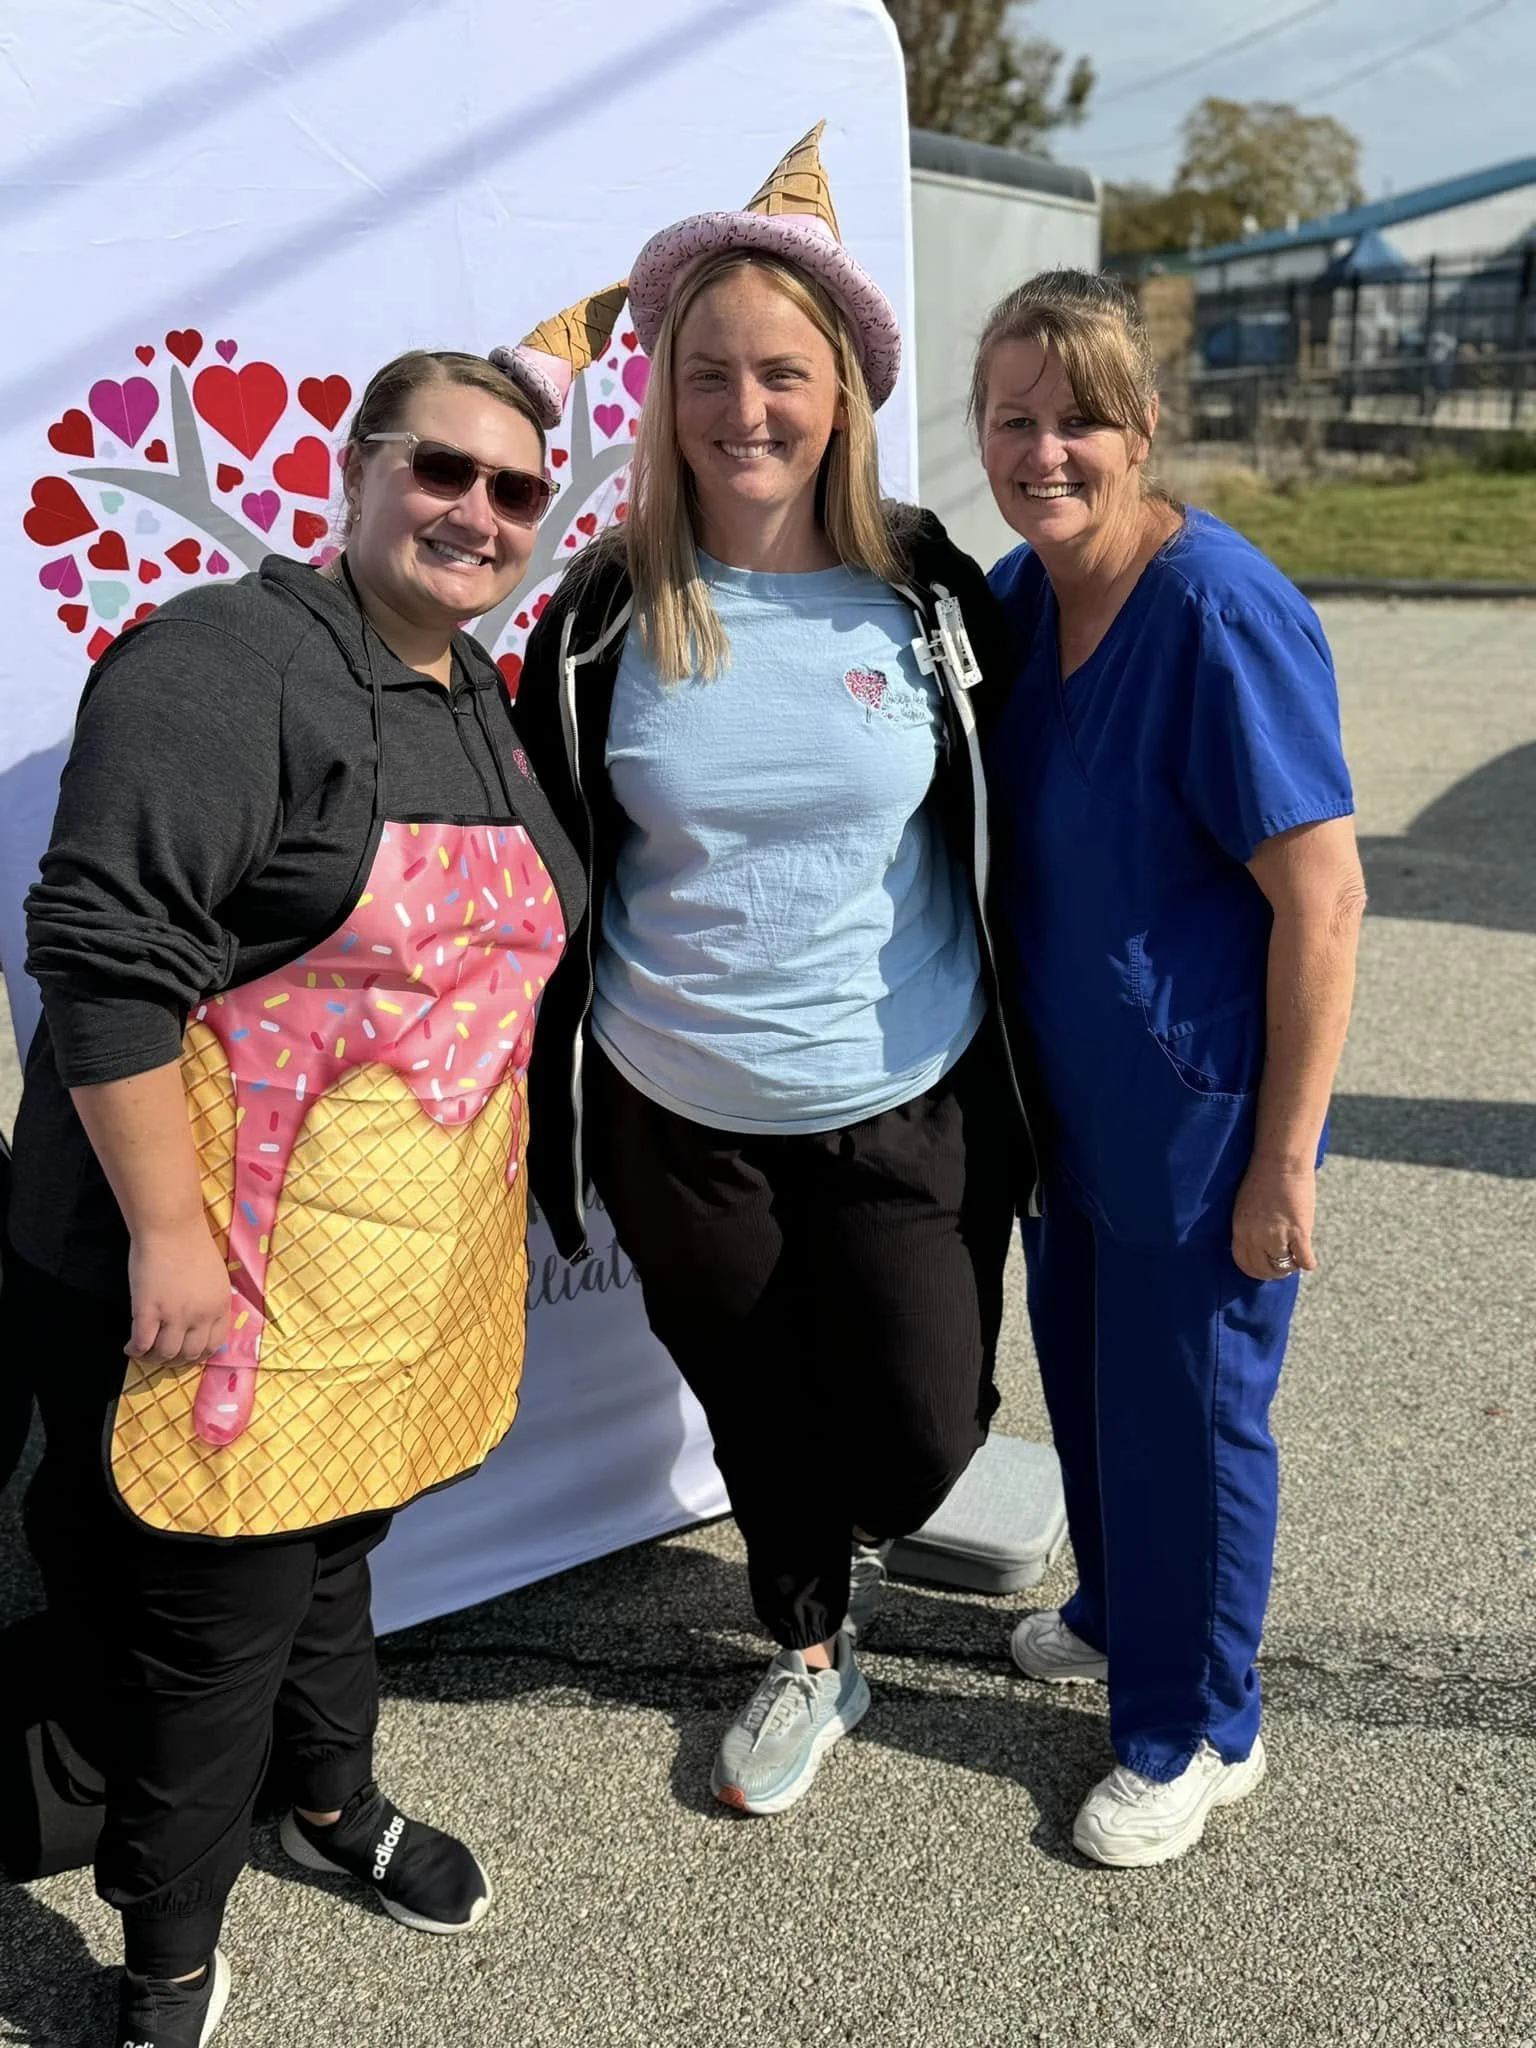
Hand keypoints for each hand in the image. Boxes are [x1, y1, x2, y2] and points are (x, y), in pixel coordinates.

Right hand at [126, 1221, 230, 1364]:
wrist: (170, 1227)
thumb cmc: (191, 1244)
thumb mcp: (215, 1277)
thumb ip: (210, 1300)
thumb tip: (201, 1320)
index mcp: (220, 1305)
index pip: (214, 1345)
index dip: (199, 1355)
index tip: (187, 1354)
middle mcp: (201, 1315)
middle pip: (190, 1354)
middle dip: (175, 1360)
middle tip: (162, 1355)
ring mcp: (174, 1315)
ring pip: (165, 1353)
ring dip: (154, 1358)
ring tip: (145, 1352)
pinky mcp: (147, 1311)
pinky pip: (141, 1343)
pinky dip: (134, 1351)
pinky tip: (129, 1348)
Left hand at [1231, 1158, 1317, 1282]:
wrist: (1281, 1161)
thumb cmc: (1263, 1177)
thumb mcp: (1245, 1205)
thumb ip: (1249, 1225)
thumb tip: (1258, 1242)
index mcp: (1240, 1229)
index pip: (1243, 1262)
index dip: (1255, 1270)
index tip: (1264, 1268)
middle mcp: (1256, 1237)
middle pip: (1263, 1269)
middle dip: (1274, 1272)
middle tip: (1282, 1268)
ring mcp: (1277, 1236)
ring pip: (1283, 1267)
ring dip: (1290, 1267)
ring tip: (1295, 1260)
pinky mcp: (1299, 1232)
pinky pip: (1304, 1260)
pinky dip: (1308, 1263)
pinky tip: (1309, 1260)